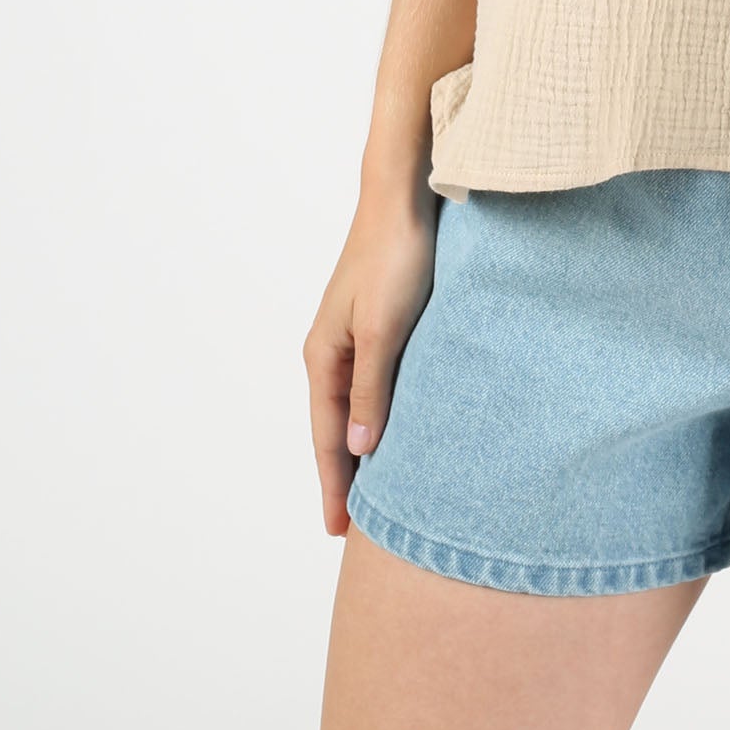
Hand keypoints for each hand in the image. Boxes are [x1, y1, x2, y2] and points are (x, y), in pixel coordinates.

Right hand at [302, 182, 438, 536]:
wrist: (405, 198)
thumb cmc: (396, 258)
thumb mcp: (384, 330)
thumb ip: (371, 390)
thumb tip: (358, 450)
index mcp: (323, 356)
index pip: (326, 437)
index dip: (334, 484)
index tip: (340, 531)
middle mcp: (331, 350)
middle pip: (335, 428)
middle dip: (343, 476)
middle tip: (354, 527)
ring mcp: (352, 335)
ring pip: (355, 407)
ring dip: (361, 447)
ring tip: (375, 490)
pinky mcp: (378, 321)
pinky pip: (373, 384)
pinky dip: (378, 414)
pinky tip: (397, 427)